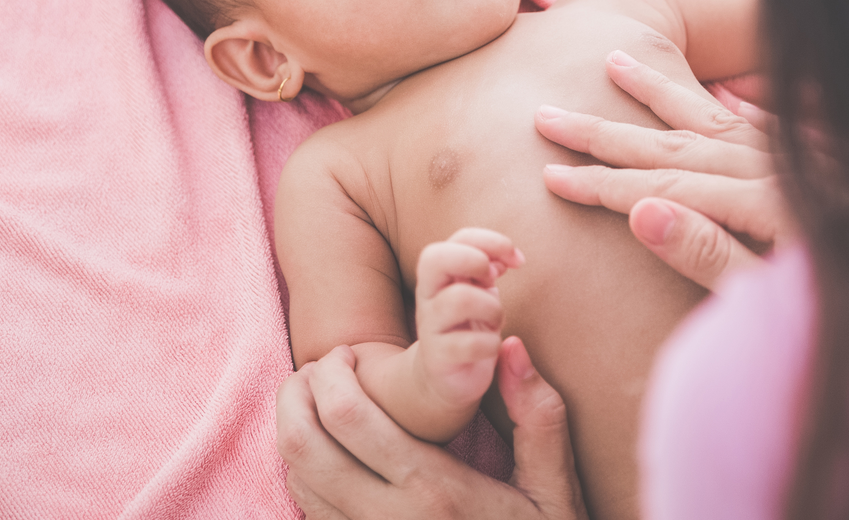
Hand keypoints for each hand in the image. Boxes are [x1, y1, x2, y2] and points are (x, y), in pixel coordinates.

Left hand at [278, 339, 587, 519]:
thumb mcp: (553, 488)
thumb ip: (537, 414)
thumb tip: (509, 345)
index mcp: (434, 489)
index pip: (348, 416)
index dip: (331, 373)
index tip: (346, 352)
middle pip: (302, 444)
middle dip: (295, 393)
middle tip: (316, 369)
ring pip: (297, 478)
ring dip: (294, 430)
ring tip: (317, 402)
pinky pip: (309, 510)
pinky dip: (304, 472)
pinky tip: (330, 450)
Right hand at [412, 228, 522, 408]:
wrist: (447, 376)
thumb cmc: (469, 324)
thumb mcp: (481, 290)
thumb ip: (489, 267)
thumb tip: (506, 259)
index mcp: (440, 273)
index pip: (458, 239)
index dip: (490, 241)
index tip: (517, 261)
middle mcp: (428, 295)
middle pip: (434, 258)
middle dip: (475, 261)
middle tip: (494, 282)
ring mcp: (429, 326)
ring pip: (460, 299)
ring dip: (491, 309)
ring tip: (495, 322)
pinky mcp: (437, 358)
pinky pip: (469, 343)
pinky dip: (489, 344)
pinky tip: (489, 347)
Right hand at [536, 50, 793, 290]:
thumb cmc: (848, 306)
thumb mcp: (773, 294)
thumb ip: (711, 254)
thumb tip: (640, 211)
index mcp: (761, 204)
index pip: (660, 186)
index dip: (602, 183)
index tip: (551, 174)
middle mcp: (772, 168)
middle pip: (672, 143)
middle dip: (604, 131)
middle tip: (548, 115)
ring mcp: (795, 158)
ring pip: (710, 117)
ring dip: (655, 90)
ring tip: (613, 62)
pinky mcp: (816, 159)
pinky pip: (755, 117)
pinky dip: (720, 99)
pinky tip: (702, 89)